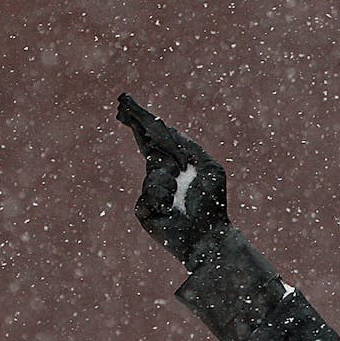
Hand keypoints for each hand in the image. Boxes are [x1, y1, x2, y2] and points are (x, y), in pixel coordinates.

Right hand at [117, 94, 229, 267]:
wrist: (208, 236)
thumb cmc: (212, 204)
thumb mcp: (209, 168)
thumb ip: (191, 148)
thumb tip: (169, 129)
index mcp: (176, 166)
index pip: (157, 142)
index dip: (143, 124)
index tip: (128, 104)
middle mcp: (162, 177)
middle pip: (148, 149)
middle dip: (138, 126)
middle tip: (127, 108)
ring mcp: (151, 193)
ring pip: (153, 176)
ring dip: (167, 183)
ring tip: (178, 195)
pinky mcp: (144, 210)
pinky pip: (147, 195)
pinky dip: (160, 199)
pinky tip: (169, 209)